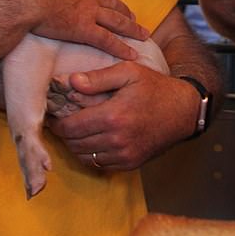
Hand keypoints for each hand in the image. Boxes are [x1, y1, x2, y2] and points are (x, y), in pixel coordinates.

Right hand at [10, 0, 149, 60]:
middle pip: (110, 2)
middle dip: (123, 9)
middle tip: (132, 15)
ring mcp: (87, 11)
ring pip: (116, 20)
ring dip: (131, 27)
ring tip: (142, 33)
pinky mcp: (83, 29)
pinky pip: (107, 40)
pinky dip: (121, 47)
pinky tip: (131, 53)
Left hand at [45, 63, 197, 169]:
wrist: (183, 111)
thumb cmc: (153, 87)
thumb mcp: (128, 71)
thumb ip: (98, 77)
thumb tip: (71, 82)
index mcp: (113, 116)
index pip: (71, 127)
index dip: (56, 122)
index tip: (51, 113)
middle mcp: (117, 140)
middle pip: (74, 143)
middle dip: (62, 133)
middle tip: (58, 120)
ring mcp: (125, 155)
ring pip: (84, 156)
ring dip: (74, 144)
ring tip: (72, 129)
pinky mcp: (131, 163)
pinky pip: (99, 164)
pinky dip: (89, 154)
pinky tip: (89, 139)